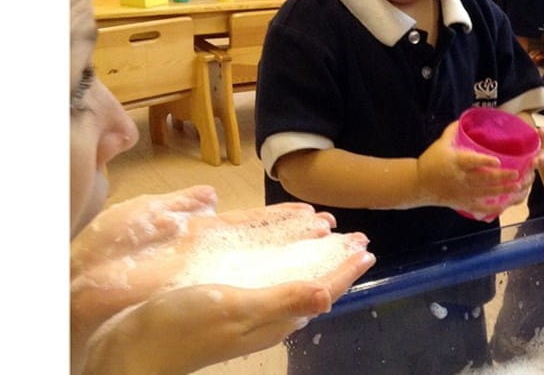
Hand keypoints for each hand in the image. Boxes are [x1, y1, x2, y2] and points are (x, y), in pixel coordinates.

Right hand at [82, 249, 375, 374]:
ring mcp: (246, 311)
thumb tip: (328, 292)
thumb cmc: (183, 329)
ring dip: (310, 259)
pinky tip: (277, 252)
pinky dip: (279, 261)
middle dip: (334, 262)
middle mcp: (267, 316)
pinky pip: (264, 279)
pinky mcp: (225, 304)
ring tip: (326, 237)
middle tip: (355, 238)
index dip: (345, 270)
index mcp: (276, 318)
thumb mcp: (236, 309)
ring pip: (289, 281)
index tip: (367, 248)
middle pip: (311, 284)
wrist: (130, 352)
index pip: (322, 290)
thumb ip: (282, 299)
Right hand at [417, 121, 529, 215]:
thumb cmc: (431, 161)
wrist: (418, 184)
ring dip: (504, 191)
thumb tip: (466, 117)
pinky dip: (495, 209)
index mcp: (455, 162)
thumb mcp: (441, 143)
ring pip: (487, 194)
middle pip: (484, 179)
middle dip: (502, 178)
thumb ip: (454, 130)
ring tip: (520, 187)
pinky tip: (508, 205)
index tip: (497, 161)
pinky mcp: (463, 203)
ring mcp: (463, 193)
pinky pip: (481, 208)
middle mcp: (461, 178)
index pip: (470, 161)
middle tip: (518, 174)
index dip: (483, 161)